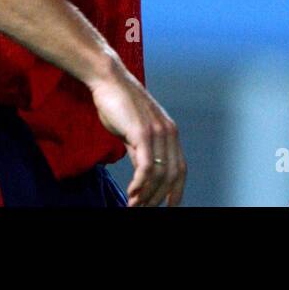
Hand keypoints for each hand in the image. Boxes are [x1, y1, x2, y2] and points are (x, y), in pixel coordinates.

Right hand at [88, 64, 185, 206]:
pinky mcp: (143, 132)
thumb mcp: (134, 131)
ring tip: (134, 206)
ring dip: (147, 195)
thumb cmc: (118, 104)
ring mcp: (157, 132)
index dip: (176, 191)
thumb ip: (141, 151)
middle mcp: (168, 133)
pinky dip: (140, 184)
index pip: (180, 169)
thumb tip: (142, 175)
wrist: (109, 79)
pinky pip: (146, 166)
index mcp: (170, 133)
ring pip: (159, 174)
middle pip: (171, 176)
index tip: (169, 206)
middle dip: (157, 197)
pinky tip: (131, 193)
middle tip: (143, 209)